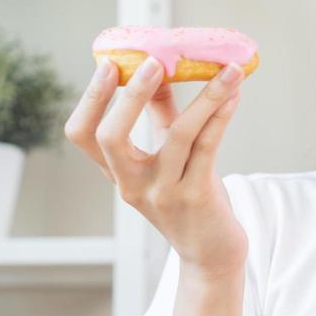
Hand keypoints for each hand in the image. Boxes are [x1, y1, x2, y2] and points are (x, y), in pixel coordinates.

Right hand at [65, 55, 248, 278]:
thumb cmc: (189, 197)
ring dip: (206, 97)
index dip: (90, 98)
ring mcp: (162, 194)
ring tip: (228, 70)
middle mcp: (132, 185)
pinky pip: (207, 148)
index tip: (109, 64)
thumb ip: (160, 115)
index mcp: (118, 173)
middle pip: (109, 138)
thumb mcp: (167, 156)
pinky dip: (221, 116)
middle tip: (153, 62)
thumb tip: (159, 67)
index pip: (81, 135)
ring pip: (178, 136)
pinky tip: (234, 94)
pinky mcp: (194, 198)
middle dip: (128, 97)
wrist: (211, 253)